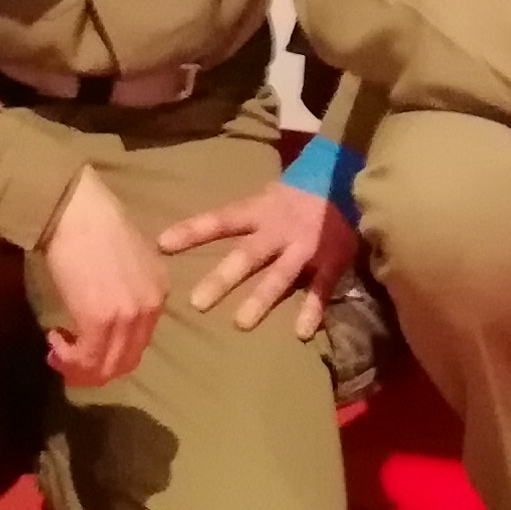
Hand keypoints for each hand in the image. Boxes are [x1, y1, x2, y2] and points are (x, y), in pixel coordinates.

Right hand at [39, 169, 165, 389]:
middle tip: (67, 359)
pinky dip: (68, 359)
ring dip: (79, 368)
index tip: (85, 344)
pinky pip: (86, 359)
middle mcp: (150, 308)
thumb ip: (129, 288)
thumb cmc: (94, 224)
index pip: (140, 341)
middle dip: (95, 369)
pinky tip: (54, 340)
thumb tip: (107, 312)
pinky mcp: (98, 323)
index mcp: (159, 292)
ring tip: (57, 352)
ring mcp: (127, 318)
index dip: (111, 351)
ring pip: (107, 367)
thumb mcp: (129, 258)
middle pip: (126, 361)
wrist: (76, 211)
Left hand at [155, 176, 358, 337]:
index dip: (192, 231)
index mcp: (259, 211)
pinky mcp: (330, 260)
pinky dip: (311, 311)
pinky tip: (301, 333)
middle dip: (222, 279)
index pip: (220, 220)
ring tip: (241, 324)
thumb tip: (202, 235)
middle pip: (246, 255)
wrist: (348, 176)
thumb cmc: (300, 192)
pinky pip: (319, 290)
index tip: (162, 245)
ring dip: (260, 299)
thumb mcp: (267, 197)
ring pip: (279, 276)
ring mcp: (305, 247)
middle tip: (197, 303)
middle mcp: (278, 230)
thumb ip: (244, 219)